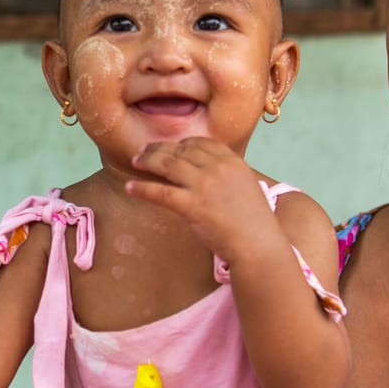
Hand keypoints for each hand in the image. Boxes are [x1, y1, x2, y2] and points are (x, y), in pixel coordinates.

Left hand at [127, 138, 269, 262]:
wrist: (257, 244)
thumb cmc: (255, 222)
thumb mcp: (247, 187)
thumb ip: (229, 175)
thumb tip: (209, 172)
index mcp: (233, 162)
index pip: (201, 143)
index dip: (182, 143)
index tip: (171, 147)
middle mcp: (217, 168)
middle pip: (181, 150)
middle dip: (160, 148)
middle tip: (144, 150)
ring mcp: (204, 186)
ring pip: (167, 164)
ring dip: (148, 160)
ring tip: (136, 161)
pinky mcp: (191, 206)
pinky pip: (160, 192)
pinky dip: (142, 188)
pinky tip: (130, 187)